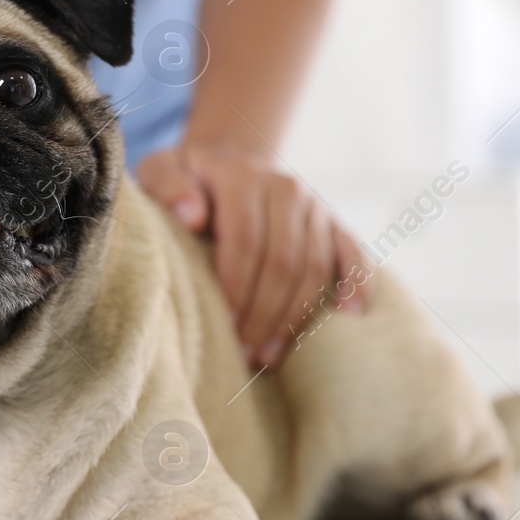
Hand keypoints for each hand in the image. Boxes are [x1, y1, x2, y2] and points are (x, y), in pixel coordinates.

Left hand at [139, 143, 367, 367]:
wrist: (227, 161)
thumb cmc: (186, 179)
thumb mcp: (162, 172)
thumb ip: (168, 189)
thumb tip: (192, 217)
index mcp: (243, 176)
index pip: (246, 240)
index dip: (237, 287)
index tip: (224, 327)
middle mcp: (286, 187)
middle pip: (283, 260)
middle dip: (264, 314)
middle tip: (245, 356)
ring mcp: (315, 206)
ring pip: (315, 267)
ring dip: (295, 317)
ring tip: (270, 357)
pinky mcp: (334, 223)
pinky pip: (354, 254)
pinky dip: (357, 283)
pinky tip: (350, 315)